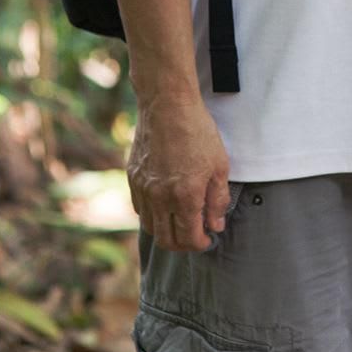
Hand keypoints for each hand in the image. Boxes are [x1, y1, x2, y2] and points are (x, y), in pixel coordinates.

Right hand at [127, 92, 231, 251]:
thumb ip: (217, 200)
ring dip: (166, 232)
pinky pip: (139, 208)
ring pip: (150, 227)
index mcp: (185, 196)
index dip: (200, 244)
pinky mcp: (133, 178)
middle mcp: (160, 198)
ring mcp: (143, 189)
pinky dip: (152, 216)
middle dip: (182, 245)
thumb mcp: (219, 165)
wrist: (167, 105)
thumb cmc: (197, 132)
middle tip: (194, 238)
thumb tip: (215, 225)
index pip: (189, 238)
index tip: (207, 240)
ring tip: (180, 224)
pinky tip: (164, 208)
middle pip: (166, 240)